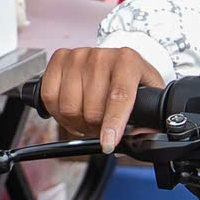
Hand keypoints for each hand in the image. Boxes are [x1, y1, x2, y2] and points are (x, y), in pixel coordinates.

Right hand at [40, 46, 163, 146]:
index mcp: (128, 62)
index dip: (112, 124)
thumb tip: (139, 138)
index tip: (109, 144)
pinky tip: (70, 110)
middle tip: (101, 127)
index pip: (119, 97)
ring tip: (86, 118)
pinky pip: (49, 97)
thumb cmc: (132, 78)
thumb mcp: (150, 94)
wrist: (115, 59)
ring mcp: (78, 56)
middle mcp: (101, 56)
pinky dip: (57, 112)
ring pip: (69, 108)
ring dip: (76, 123)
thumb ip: (149, 120)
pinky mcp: (59, 58)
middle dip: (96, 128)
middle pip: (92, 110)